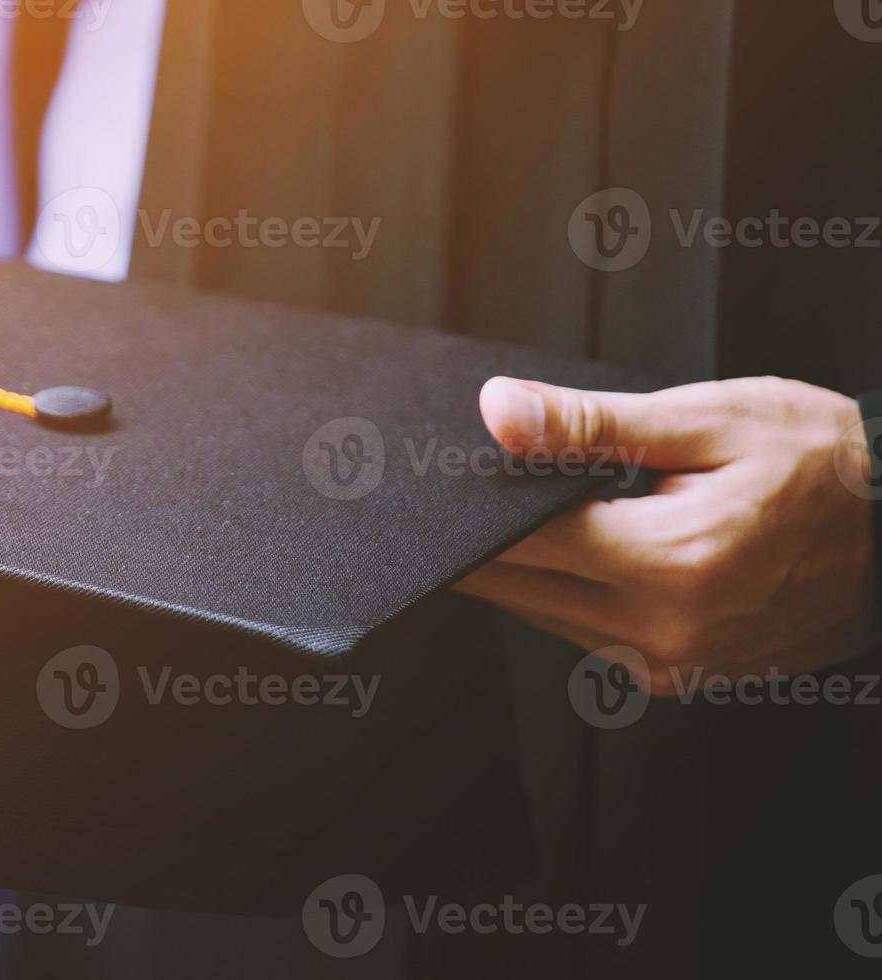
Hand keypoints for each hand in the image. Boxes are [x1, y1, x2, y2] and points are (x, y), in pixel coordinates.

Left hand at [454, 375, 877, 695]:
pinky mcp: (679, 676)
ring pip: (544, 617)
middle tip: (493, 491)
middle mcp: (661, 630)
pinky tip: (592, 554)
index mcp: (666, 561)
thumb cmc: (819, 464)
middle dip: (494, 538)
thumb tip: (499, 412)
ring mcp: (671, 664)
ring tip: (551, 515)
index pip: (518, 541)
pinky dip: (571, 597)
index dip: (474, 508)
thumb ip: (589, 424)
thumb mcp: (706, 420)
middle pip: (519, 586)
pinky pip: (587, 638)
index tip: (449, 483)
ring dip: (530, 571)